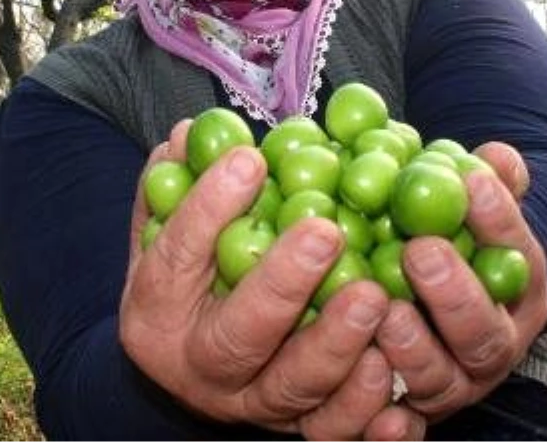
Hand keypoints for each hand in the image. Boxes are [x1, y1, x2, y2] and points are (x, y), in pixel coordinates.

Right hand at [120, 121, 425, 439]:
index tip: (250, 160)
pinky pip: (332, 431)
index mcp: (156, 312)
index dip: (208, 210)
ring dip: (336, 344)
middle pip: (238, 336)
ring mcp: (250, 405)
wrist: (190, 371)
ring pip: (293, 389)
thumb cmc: (185, 281)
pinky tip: (390, 365)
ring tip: (374, 295)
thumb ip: (175, 188)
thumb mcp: (165, 235)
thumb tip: (192, 136)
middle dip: (281, 284)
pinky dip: (366, 407)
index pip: (176, 259)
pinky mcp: (296, 431)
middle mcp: (198, 368)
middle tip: (326, 232)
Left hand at [374, 142, 546, 423]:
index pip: (519, 256)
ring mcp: (453, 384)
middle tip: (419, 250)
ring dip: (415, 350)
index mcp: (519, 290)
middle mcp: (494, 344)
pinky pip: (399, 420)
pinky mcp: (410, 411)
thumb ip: (488, 181)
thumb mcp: (473, 207)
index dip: (500, 221)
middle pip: (484, 333)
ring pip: (441, 380)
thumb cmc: (450, 237)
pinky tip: (364, 377)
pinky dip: (386, 414)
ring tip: (386, 311)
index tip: (471, 182)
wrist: (433, 304)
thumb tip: (497, 157)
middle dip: (456, 294)